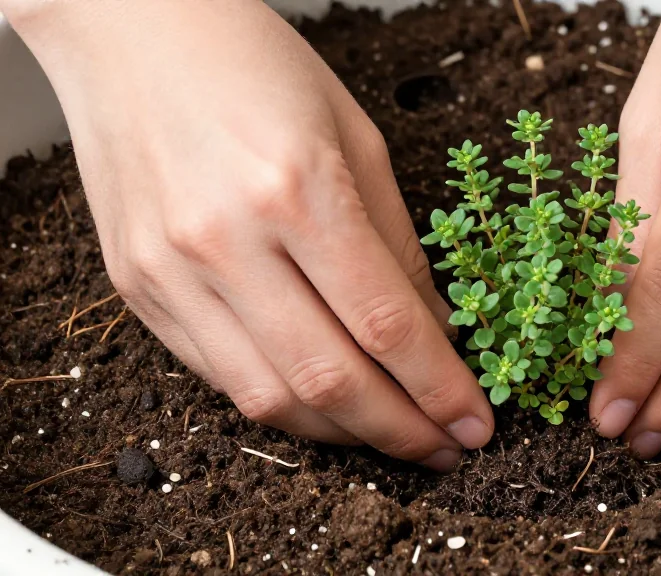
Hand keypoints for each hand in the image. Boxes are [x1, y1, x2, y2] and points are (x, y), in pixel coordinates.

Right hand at [5, 0, 493, 470]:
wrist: (132, 29)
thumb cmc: (254, 65)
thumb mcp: (357, 138)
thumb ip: (398, 246)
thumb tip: (437, 332)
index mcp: (296, 189)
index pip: (386, 324)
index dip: (440, 387)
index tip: (476, 421)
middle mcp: (226, 241)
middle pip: (330, 379)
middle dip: (402, 431)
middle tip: (446, 448)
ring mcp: (171, 272)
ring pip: (269, 397)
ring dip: (344, 435)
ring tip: (392, 437)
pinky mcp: (138, 290)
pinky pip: (218, 377)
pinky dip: (282, 405)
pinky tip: (325, 406)